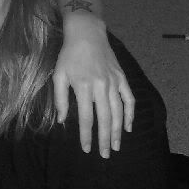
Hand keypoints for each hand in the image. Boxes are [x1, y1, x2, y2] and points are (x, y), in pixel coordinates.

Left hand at [53, 15, 133, 157]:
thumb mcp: (58, 75)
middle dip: (105, 139)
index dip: (87, 136)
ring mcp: (114, 82)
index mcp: (84, 87)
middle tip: (105, 155)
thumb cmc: (69, 55)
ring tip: (116, 146)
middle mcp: (101, 87)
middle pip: (105, 119)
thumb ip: (61, 99)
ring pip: (118, 112)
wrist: (87, 33)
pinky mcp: (122, 78)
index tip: (87, 149)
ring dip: (117, 131)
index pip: (87, 118)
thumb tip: (63, 120)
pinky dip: (130, 114)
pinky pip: (129, 99)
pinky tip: (127, 127)